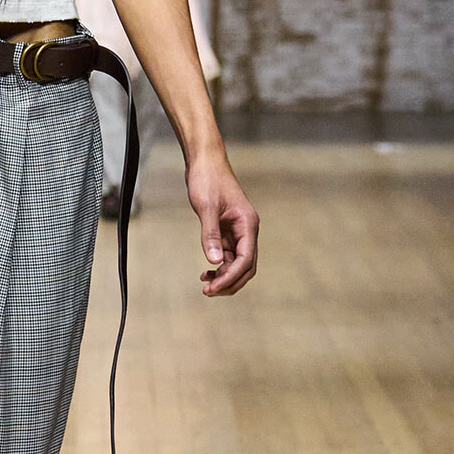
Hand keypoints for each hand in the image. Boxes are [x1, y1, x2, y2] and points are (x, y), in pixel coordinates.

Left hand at [186, 153, 258, 296]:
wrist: (204, 162)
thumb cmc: (207, 180)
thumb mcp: (206, 208)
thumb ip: (210, 235)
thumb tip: (214, 262)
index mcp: (248, 224)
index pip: (246, 260)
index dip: (230, 277)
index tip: (213, 288)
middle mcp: (247, 230)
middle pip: (246, 266)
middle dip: (229, 282)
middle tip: (208, 292)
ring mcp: (238, 231)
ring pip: (237, 263)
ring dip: (224, 276)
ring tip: (205, 285)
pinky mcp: (227, 230)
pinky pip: (228, 255)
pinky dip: (219, 266)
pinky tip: (206, 272)